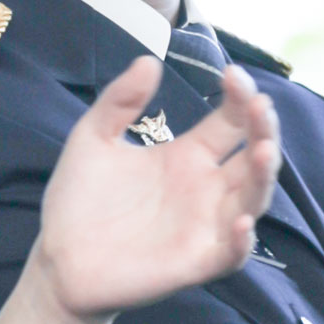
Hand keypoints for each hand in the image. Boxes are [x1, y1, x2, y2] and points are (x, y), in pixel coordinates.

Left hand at [0, 58, 279, 323]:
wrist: (58, 260)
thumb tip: (149, 60)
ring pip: (253, 200)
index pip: (230, 122)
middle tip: (259, 104)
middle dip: (263, 129)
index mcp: (187, 157)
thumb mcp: (92, 138)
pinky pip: (231, 255)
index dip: (239, 97)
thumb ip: (119, 101)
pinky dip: (242, 242)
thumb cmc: (78, 202)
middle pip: (253, 156)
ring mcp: (204, 226)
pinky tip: (242, 222)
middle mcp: (205, 190)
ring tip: (263, 150)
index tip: (231, 74)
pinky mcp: (194, 263)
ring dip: (264, 177)